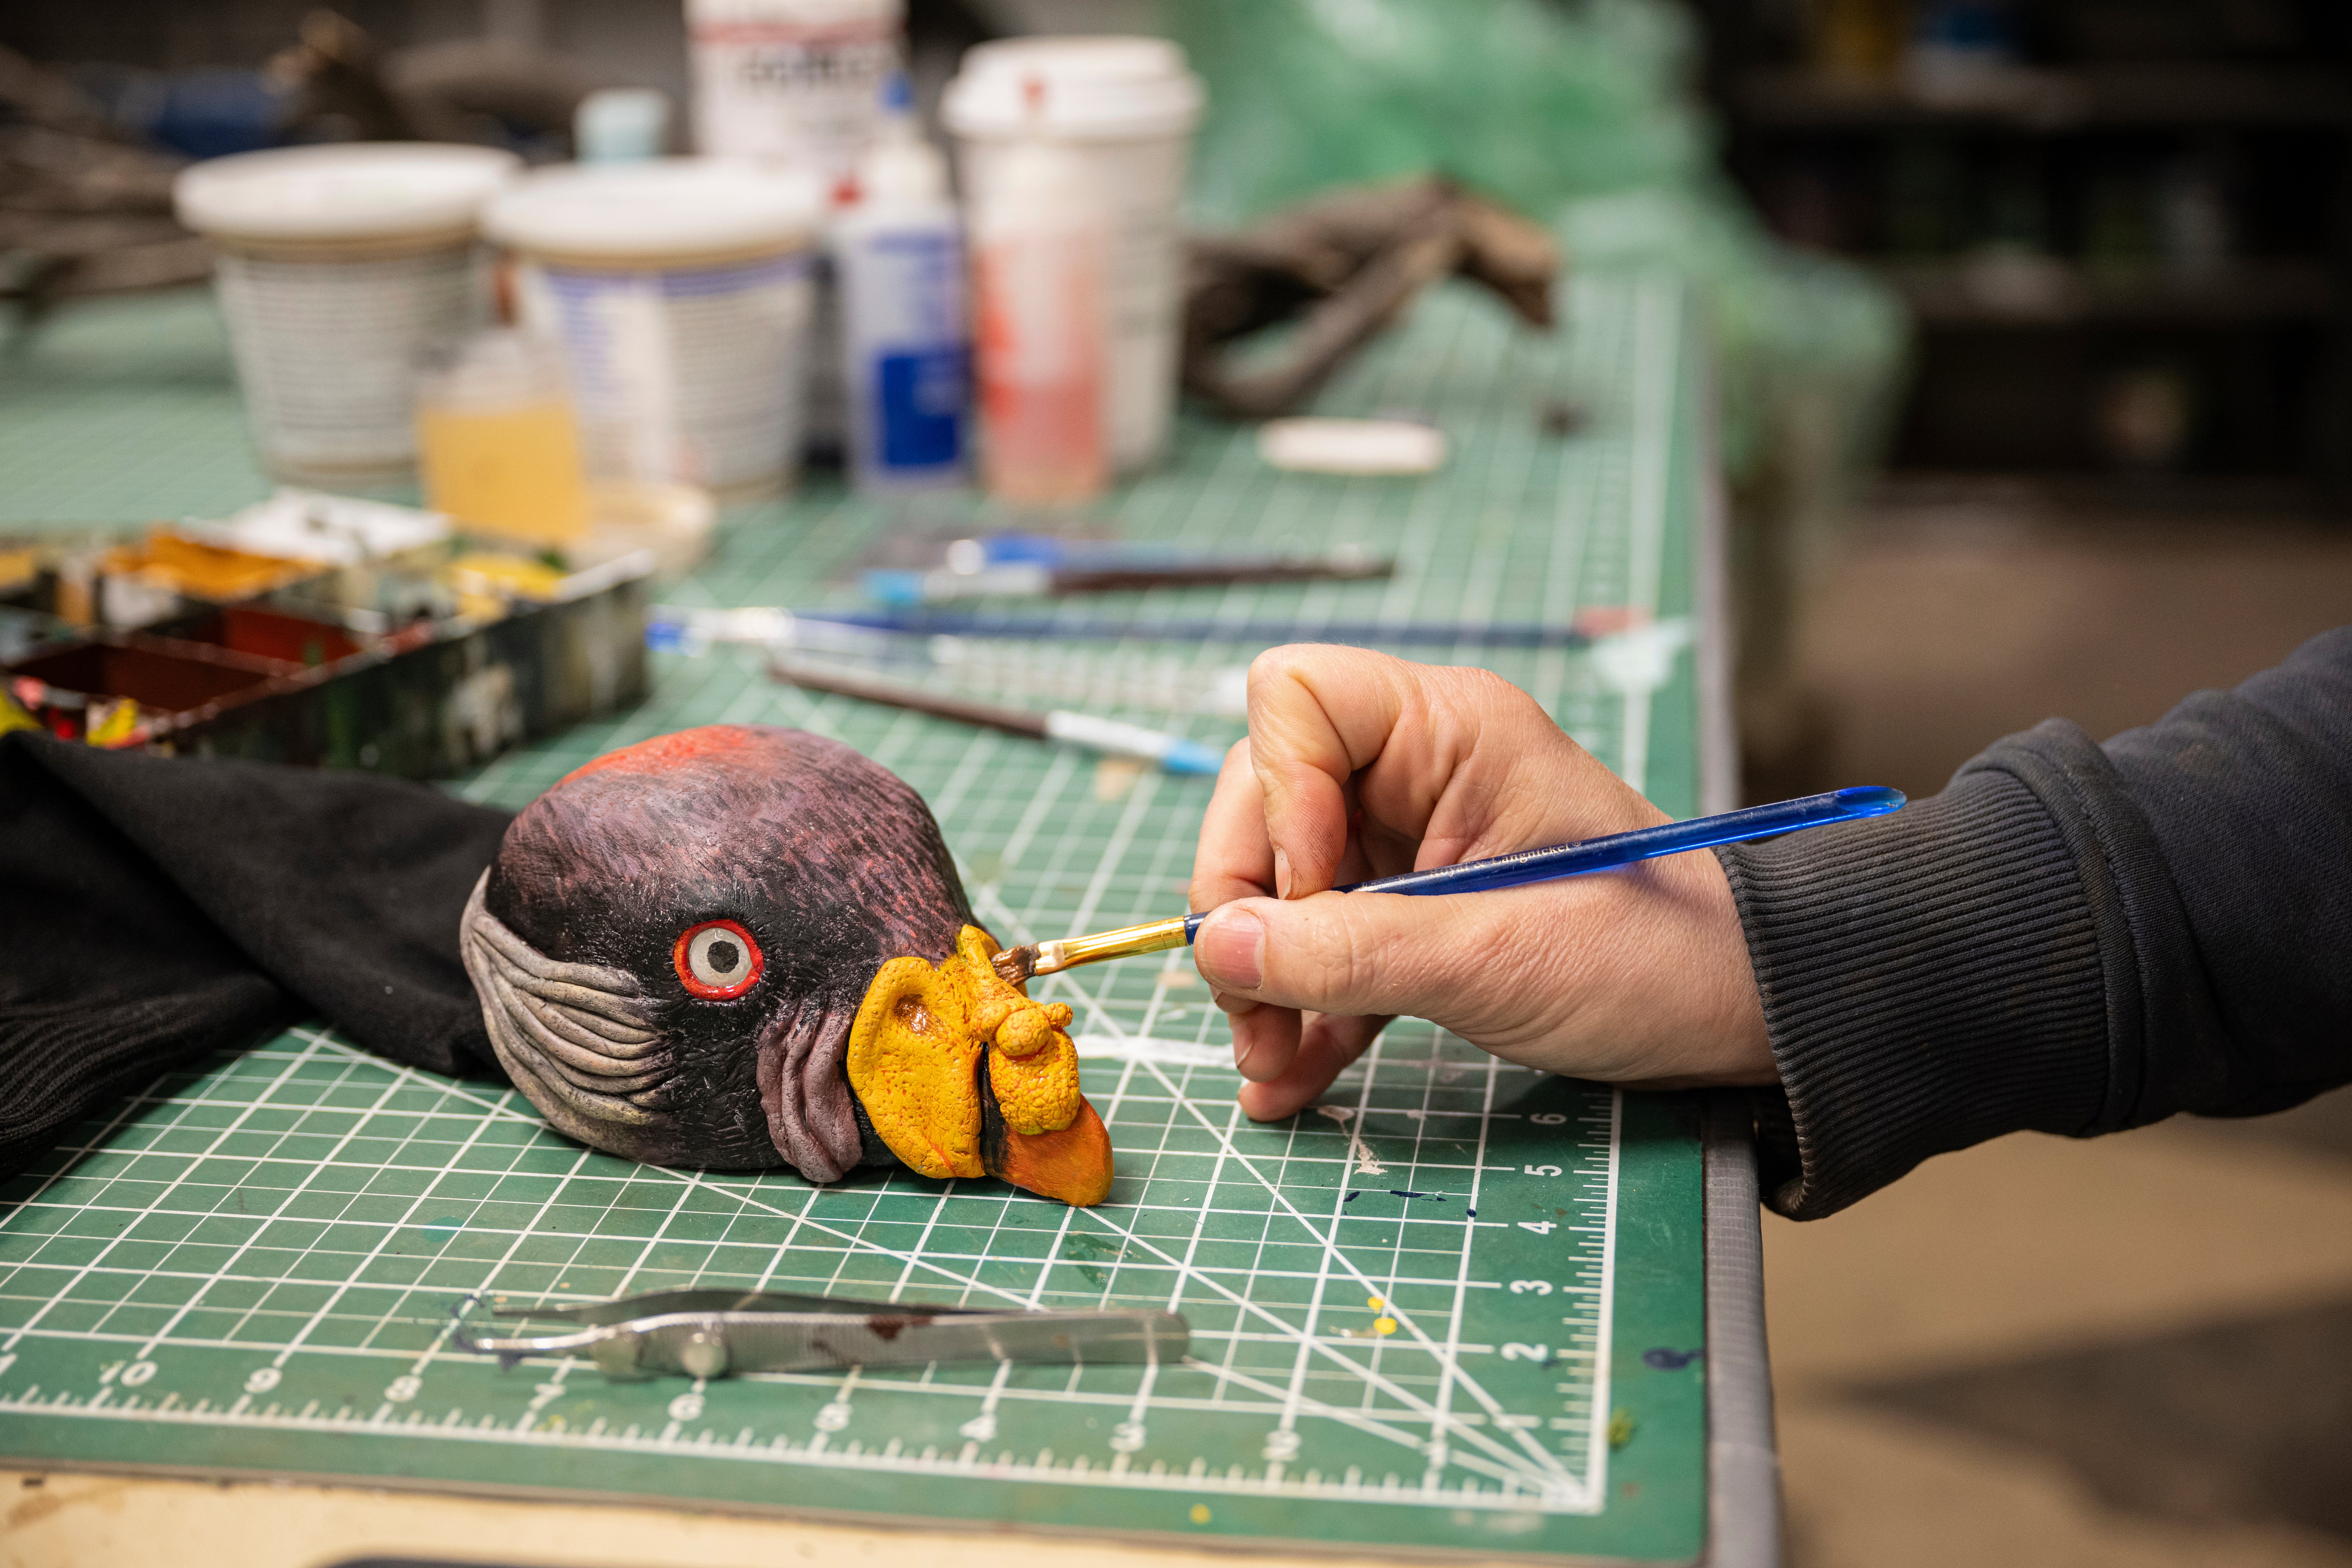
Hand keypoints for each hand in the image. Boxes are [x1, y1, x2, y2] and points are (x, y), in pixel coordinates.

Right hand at [1189, 646, 1773, 1120]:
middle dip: (1249, 908)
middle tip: (1256, 1008)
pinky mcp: (1416, 912)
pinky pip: (1327, 944)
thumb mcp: (1493, 959)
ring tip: (1267, 1064)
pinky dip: (1304, 1007)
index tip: (1310, 892)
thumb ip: (1349, 952)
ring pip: (1285, 884)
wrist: (1739, 1017)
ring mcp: (1413, 841)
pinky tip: (1287, 1078)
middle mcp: (1419, 770)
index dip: (1277, 795)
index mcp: (1449, 731)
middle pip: (1268, 799)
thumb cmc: (1651, 957)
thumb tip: (1218, 946)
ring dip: (1264, 976)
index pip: (1297, 699)